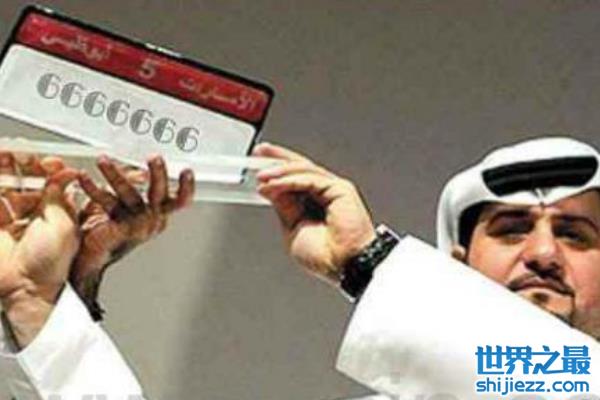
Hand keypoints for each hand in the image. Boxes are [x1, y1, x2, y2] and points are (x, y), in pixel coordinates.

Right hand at [0, 153, 79, 346]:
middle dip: (25, 165)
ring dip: (5, 168)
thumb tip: (65, 174)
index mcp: (58, 215)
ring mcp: (12, 220)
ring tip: (4, 152)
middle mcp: (36, 216)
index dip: (51, 170)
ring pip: (7, 187)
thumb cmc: (51, 263)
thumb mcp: (62, 224)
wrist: (25, 289)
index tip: (49, 160)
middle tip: (21, 152)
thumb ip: (59, 196)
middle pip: (29, 182)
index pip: (53, 185)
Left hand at [70, 155, 194, 313]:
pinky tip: (84, 178)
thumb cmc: (104, 232)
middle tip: (154, 158)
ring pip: (130, 194)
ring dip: (115, 175)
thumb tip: (134, 169)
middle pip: (161, 194)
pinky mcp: (120, 229)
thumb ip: (128, 185)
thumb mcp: (122, 204)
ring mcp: (138, 226)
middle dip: (158, 174)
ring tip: (103, 161)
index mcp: (157, 214)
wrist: (89, 260)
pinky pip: (108, 202)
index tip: (187, 171)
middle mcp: (152, 220)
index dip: (186, 186)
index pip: (179, 200)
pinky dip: (93, 189)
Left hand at [254, 143, 375, 283]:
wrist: (344, 266)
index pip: (293, 179)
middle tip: (260, 153)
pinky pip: (311, 179)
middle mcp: (325, 193)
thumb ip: (284, 206)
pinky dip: (290, 180)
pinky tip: (275, 183)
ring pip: (304, 171)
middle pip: (300, 168)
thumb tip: (269, 187)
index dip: (277, 168)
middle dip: (278, 158)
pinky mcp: (341, 189)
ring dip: (280, 171)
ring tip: (262, 177)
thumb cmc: (325, 256)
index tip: (258, 163)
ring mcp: (333, 189)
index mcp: (314, 203)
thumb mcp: (292, 227)